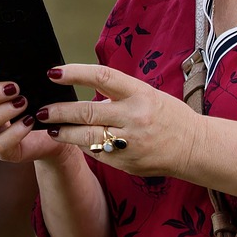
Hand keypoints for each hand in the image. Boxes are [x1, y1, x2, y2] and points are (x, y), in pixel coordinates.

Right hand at [0, 63, 70, 164]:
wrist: (56, 128)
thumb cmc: (38, 99)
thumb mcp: (28, 79)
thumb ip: (17, 65)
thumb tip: (13, 47)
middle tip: (14, 88)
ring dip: (1, 112)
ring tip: (24, 103)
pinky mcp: (3, 151)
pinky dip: (14, 132)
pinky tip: (29, 121)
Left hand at [33, 63, 202, 177]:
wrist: (195, 147)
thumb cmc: (168, 115)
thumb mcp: (147, 94)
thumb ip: (119, 93)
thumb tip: (85, 89)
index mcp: (140, 93)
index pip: (102, 77)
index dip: (75, 73)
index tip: (53, 72)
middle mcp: (134, 117)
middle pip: (88, 111)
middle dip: (59, 111)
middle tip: (41, 109)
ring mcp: (130, 142)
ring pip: (87, 137)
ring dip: (64, 132)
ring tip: (50, 128)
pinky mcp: (127, 163)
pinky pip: (97, 154)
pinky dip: (83, 146)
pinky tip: (73, 141)